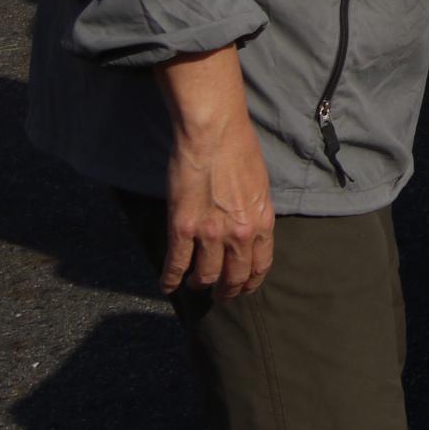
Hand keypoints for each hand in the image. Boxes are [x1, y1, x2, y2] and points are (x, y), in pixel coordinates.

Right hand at [156, 50, 273, 298]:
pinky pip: (176, 264)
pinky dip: (170, 279)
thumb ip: (255, 211)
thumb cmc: (240, 150)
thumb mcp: (260, 185)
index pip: (261, 265)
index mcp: (262, 222)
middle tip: (220, 295)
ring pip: (205, 276)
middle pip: (234, 277)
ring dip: (199, 285)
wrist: (214, 134)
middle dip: (227, 291)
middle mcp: (239, 234)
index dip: (251, 282)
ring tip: (194, 285)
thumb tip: (250, 228)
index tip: (243, 287)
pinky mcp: (183, 228)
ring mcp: (210, 234)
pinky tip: (166, 285)